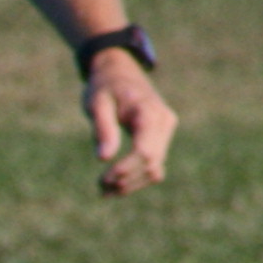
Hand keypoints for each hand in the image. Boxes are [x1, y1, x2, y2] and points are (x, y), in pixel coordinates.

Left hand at [87, 56, 176, 197]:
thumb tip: (104, 158)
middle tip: (99, 188)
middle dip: (125, 180)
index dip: (125, 169)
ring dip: (130, 184)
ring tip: (104, 190)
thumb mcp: (97, 104)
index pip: (145, 151)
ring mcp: (166, 130)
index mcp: (149, 112)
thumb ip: (102, 129)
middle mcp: (164, 122)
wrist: (119, 72)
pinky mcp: (161, 137)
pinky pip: (154, 165)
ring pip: (155, 170)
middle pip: (151, 163)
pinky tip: (114, 186)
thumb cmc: (104, 87)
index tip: (103, 180)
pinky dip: (136, 179)